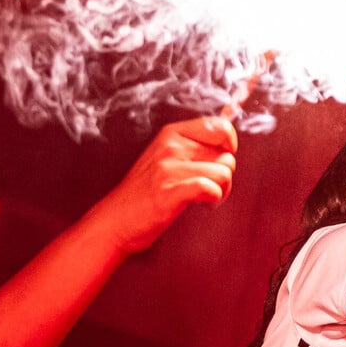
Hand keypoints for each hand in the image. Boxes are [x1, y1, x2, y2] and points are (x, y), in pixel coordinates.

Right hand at [91, 115, 239, 253]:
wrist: (116, 219)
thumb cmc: (145, 192)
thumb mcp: (166, 157)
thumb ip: (194, 147)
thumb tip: (229, 144)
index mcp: (171, 134)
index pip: (220, 127)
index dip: (229, 146)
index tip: (219, 161)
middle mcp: (170, 146)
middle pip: (226, 156)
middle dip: (223, 175)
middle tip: (207, 187)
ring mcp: (168, 168)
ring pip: (223, 173)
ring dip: (221, 190)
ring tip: (203, 198)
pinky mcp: (170, 192)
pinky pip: (210, 188)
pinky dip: (213, 199)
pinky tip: (201, 204)